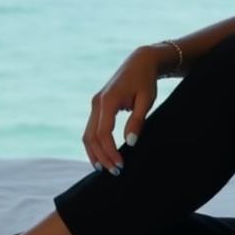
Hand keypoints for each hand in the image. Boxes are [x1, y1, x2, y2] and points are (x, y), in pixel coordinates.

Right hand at [82, 47, 158, 172]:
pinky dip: (94, 144)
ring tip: (105, 169)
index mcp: (108, 101)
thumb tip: (130, 142)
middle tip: (115, 172)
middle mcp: (97, 103)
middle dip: (101, 157)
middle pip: (91, 137)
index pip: (104, 134)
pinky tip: (102, 156)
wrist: (140, 62)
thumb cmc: (146, 80)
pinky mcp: (97, 106)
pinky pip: (91, 129)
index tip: (121, 165)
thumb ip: (138, 120)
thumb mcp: (146, 100)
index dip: (110, 152)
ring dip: (94, 153)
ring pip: (87, 135)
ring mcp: (95, 104)